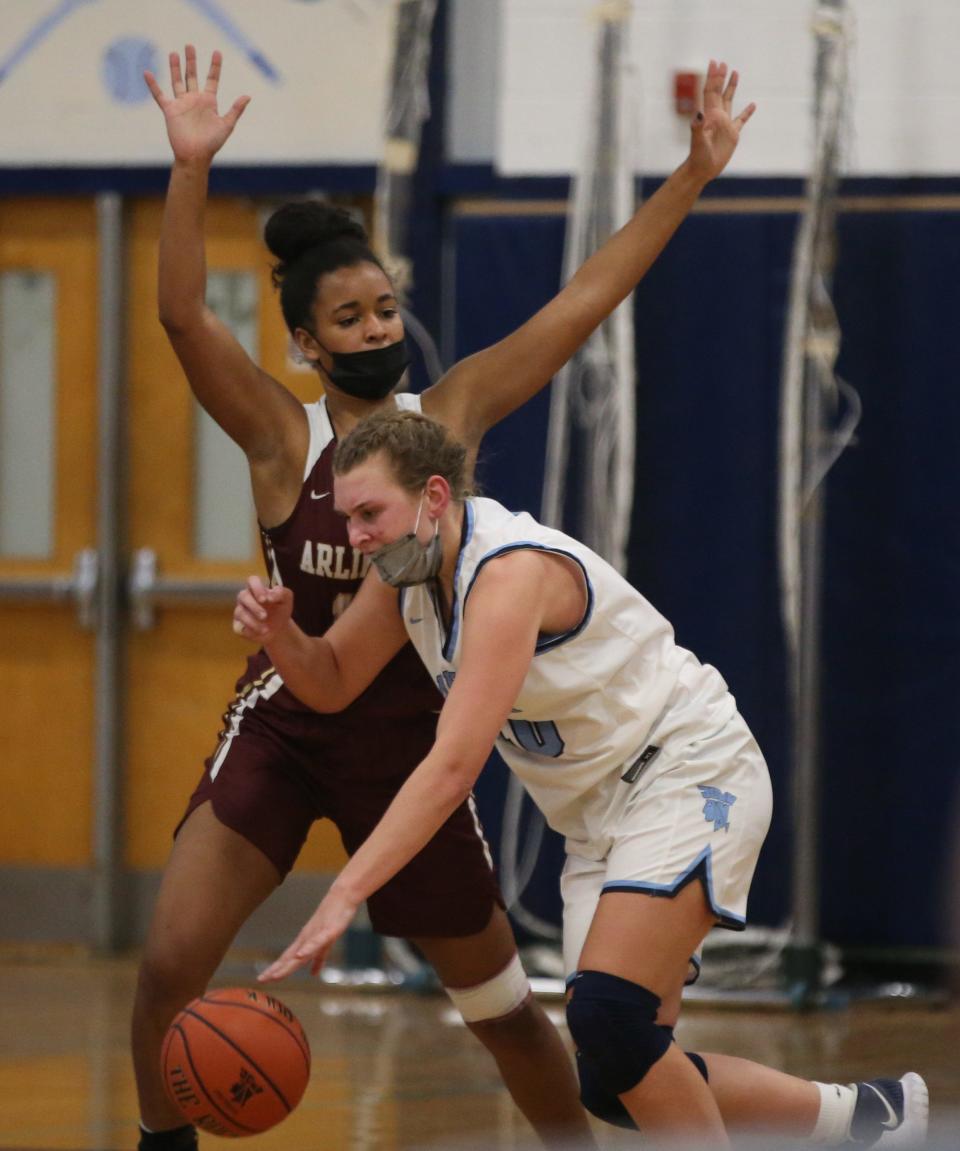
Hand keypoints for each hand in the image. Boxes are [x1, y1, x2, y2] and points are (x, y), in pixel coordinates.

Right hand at [144, 44, 249, 164]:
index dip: (215, 66)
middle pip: (192, 76)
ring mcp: (182, 104)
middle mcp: (195, 100)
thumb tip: (248, 96)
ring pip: (177, 81)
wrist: (195, 156)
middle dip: (191, 61)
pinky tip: (147, 73)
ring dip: (175, 67)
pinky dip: (153, 85)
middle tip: (189, 45)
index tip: (217, 52)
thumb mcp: (226, 125)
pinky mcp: (170, 111)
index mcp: (209, 102)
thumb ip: (236, 110)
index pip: (212, 79)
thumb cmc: (212, 143)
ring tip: (174, 53)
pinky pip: (159, 95)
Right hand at [233, 575, 293, 643]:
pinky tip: (260, 633)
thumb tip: (270, 596)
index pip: (252, 580)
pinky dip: (251, 631)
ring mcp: (240, 611)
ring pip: (240, 613)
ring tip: (266, 629)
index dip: (257, 588)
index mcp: (257, 588)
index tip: (265, 599)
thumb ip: (281, 593)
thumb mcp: (286, 599)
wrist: (280, 628)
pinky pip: (239, 627)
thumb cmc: (281, 609)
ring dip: (253, 622)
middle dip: (254, 607)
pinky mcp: (238, 626)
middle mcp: (246, 598)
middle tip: (265, 616)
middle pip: (243, 596)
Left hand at [258, 886, 359, 981]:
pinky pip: (318, 941)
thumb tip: (313, 974)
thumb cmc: (334, 916)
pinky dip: (308, 948)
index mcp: (305, 942)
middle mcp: (306, 938)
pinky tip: (300, 955)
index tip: (262, 979)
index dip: (275, 969)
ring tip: (275, 974)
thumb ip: (319, 958)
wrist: (344, 895)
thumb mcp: (326, 942)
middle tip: (261, 980)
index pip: (287, 959)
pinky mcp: (329, 930)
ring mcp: (316, 934)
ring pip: (300, 951)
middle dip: (275, 970)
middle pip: (289, 957)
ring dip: (287, 963)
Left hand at [684, 59, 755, 183]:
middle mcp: (717, 117)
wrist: (702, 170)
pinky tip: (753, 105)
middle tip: (723, 63)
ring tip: (735, 73)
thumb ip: (698, 127)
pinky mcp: (732, 134)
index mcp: (710, 115)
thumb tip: (699, 113)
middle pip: (719, 92)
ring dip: (731, 87)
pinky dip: (747, 113)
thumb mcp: (698, 142)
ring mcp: (725, 124)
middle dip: (721, 77)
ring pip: (729, 101)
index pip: (711, 92)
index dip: (712, 77)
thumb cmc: (698, 157)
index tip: (715, 63)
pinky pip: (741, 120)